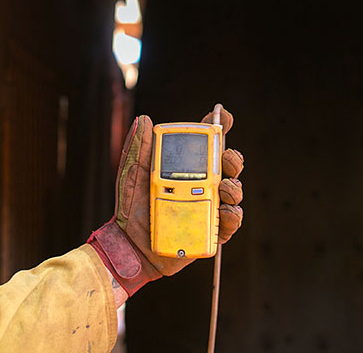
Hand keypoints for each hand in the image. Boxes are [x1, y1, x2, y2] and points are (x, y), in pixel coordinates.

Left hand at [88, 107, 243, 298]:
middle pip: (227, 167)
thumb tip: (145, 119)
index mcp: (187, 168)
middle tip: (227, 157)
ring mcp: (209, 208)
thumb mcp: (133, 174)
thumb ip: (140, 148)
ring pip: (233, 193)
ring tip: (223, 187)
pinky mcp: (212, 232)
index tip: (224, 116)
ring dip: (234, 187)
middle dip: (232, 158)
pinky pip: (230, 223)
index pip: (207, 144)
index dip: (219, 127)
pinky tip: (225, 211)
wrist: (129, 245)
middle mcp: (202, 185)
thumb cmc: (132, 208)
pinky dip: (232, 215)